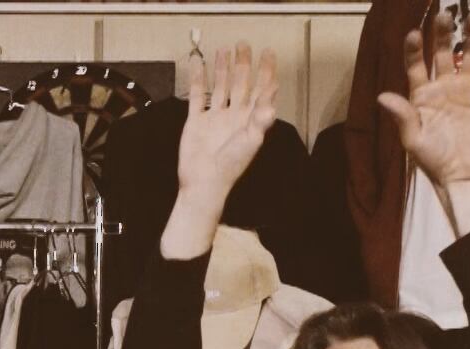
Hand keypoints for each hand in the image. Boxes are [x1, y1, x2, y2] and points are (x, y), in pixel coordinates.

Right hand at [176, 43, 278, 201]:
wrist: (203, 182)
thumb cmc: (231, 165)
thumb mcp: (250, 141)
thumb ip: (261, 120)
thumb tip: (272, 100)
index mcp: (250, 119)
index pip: (261, 90)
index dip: (266, 72)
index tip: (268, 53)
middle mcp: (234, 115)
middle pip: (241, 84)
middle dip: (244, 64)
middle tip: (244, 45)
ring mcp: (215, 117)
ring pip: (220, 87)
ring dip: (222, 69)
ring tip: (223, 50)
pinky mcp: (197, 121)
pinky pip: (197, 96)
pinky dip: (197, 79)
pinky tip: (197, 64)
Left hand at [377, 13, 469, 189]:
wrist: (461, 172)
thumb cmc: (432, 158)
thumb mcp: (413, 139)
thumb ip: (402, 115)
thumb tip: (381, 96)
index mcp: (421, 94)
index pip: (415, 65)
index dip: (414, 49)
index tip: (414, 34)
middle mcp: (443, 85)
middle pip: (443, 52)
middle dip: (443, 33)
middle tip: (446, 14)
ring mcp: (465, 87)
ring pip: (469, 54)